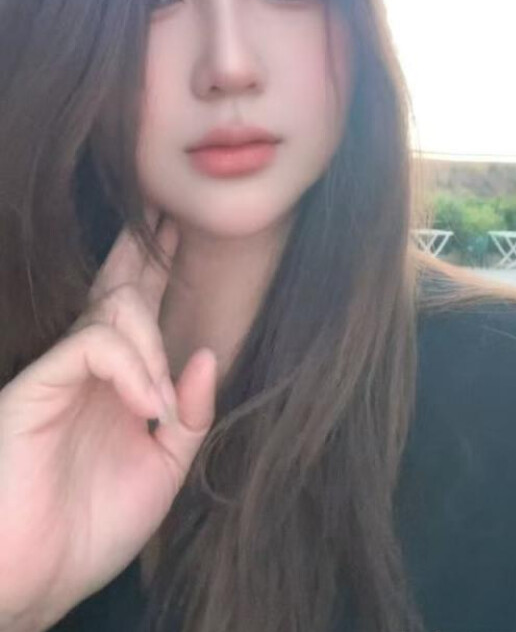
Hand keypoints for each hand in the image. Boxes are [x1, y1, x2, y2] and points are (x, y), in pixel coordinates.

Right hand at [0, 214, 216, 630]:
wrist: (34, 579)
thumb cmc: (90, 529)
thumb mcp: (161, 471)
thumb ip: (188, 416)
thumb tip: (206, 356)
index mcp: (116, 385)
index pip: (139, 313)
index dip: (160, 271)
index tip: (181, 232)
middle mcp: (88, 371)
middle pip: (118, 290)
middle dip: (146, 252)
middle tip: (168, 211)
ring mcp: (61, 375)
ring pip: (113, 309)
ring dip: (151, 344)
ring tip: (157, 402)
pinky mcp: (37, 385)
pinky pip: (93, 344)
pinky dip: (131, 366)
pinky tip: (144, 405)